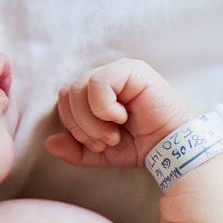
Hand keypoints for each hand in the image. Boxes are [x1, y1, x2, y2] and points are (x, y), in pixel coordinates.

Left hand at [45, 59, 194, 166]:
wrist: (173, 149)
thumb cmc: (143, 146)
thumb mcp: (103, 152)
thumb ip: (77, 149)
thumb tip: (49, 143)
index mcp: (99, 93)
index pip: (65, 100)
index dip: (74, 126)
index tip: (99, 144)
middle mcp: (107, 77)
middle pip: (67, 93)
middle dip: (81, 125)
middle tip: (107, 140)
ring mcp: (119, 71)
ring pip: (78, 89)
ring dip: (92, 120)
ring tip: (114, 133)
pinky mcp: (131, 70)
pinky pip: (98, 84)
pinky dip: (104, 107)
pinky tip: (122, 117)